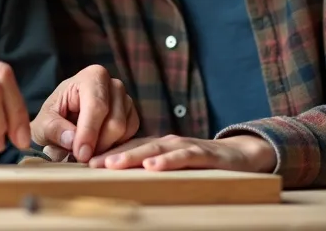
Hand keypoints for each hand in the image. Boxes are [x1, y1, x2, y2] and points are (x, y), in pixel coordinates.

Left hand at [30, 64, 138, 162]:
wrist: (64, 118)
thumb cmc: (54, 117)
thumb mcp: (44, 124)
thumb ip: (55, 130)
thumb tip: (71, 140)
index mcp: (92, 77)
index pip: (97, 106)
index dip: (89, 133)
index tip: (80, 154)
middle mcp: (114, 85)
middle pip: (115, 122)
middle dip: (97, 145)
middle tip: (80, 157)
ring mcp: (126, 99)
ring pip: (124, 131)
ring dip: (104, 148)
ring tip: (85, 151)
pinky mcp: (133, 116)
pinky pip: (130, 137)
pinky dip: (114, 146)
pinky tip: (97, 147)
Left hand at [88, 134, 275, 172]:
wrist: (243, 156)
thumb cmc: (203, 164)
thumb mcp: (173, 167)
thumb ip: (151, 170)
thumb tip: (120, 182)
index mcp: (158, 146)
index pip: (128, 147)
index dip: (106, 153)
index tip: (83, 163)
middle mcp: (168, 143)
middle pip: (136, 146)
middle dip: (112, 154)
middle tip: (89, 163)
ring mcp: (186, 146)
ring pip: (155, 149)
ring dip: (132, 156)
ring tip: (112, 164)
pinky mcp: (205, 154)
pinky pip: (184, 156)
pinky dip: (168, 160)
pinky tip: (153, 166)